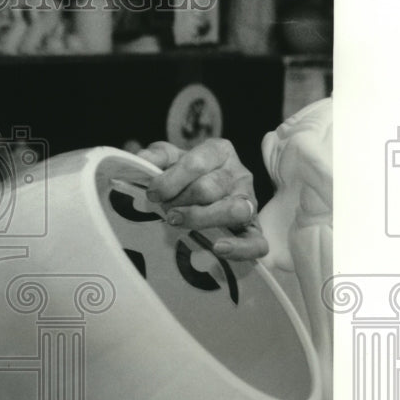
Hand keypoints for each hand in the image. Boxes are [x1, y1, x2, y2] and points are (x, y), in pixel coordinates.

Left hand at [137, 139, 268, 260]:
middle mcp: (239, 173)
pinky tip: (217, 248)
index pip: (196, 163)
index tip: (152, 193)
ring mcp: (250, 201)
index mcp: (219, 151)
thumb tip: (142, 160)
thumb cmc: (185, 175)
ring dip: (199, 219)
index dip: (170, 181)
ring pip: (233, 211)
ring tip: (176, 221)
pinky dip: (239, 248)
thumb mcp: (169, 159)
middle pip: (208, 189)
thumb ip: (156, 157)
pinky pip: (256, 243)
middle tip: (164, 208)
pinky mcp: (254, 230)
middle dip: (179, 201)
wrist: (203, 193)